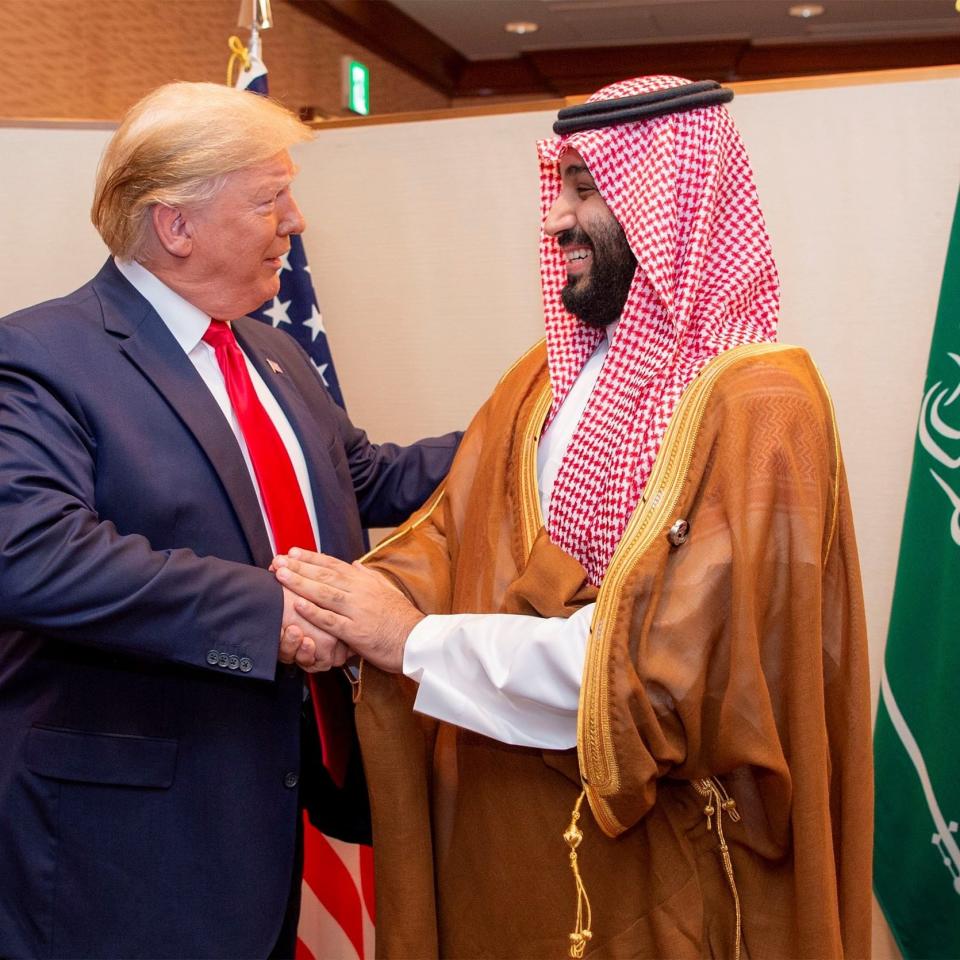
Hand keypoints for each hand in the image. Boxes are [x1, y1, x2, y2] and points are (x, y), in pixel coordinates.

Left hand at [272, 549, 422, 673]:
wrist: (417, 640)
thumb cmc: (401, 617)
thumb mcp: (387, 589)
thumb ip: (368, 576)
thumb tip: (355, 564)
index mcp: (365, 582)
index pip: (333, 565)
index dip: (311, 558)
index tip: (292, 552)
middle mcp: (360, 592)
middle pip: (324, 576)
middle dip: (298, 567)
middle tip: (277, 561)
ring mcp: (358, 611)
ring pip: (325, 594)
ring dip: (301, 584)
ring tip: (281, 576)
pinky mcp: (356, 632)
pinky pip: (331, 621)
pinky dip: (314, 612)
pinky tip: (298, 605)